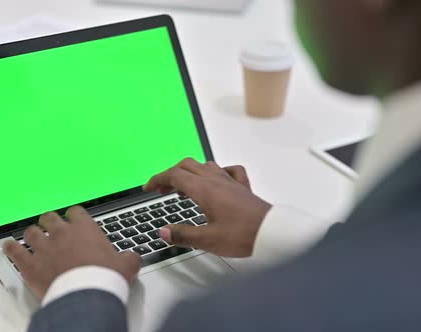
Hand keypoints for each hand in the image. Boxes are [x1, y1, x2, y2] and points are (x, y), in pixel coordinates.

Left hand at [3, 206, 141, 299]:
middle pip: (50, 218)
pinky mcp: (29, 264)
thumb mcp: (126, 265)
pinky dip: (10, 248)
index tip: (74, 219)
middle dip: (50, 222)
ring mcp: (43, 247)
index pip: (76, 212)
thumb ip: (129, 258)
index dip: (74, 215)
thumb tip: (135, 259)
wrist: (86, 295)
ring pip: (31, 232)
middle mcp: (61, 233)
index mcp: (84, 228)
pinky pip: (14, 251)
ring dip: (32, 235)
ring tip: (33, 238)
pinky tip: (8, 247)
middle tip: (52, 228)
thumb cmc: (103, 278)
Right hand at [143, 158, 271, 256]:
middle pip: (186, 165)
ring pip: (205, 165)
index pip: (174, 175)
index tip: (148, 188)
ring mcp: (230, 181)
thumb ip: (183, 235)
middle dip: (170, 175)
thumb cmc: (243, 235)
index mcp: (204, 189)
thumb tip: (163, 232)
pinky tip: (217, 181)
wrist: (272, 232)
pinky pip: (228, 170)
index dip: (157, 179)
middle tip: (162, 190)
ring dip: (190, 172)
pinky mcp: (242, 187)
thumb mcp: (207, 239)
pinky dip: (217, 172)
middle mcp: (215, 180)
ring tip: (183, 188)